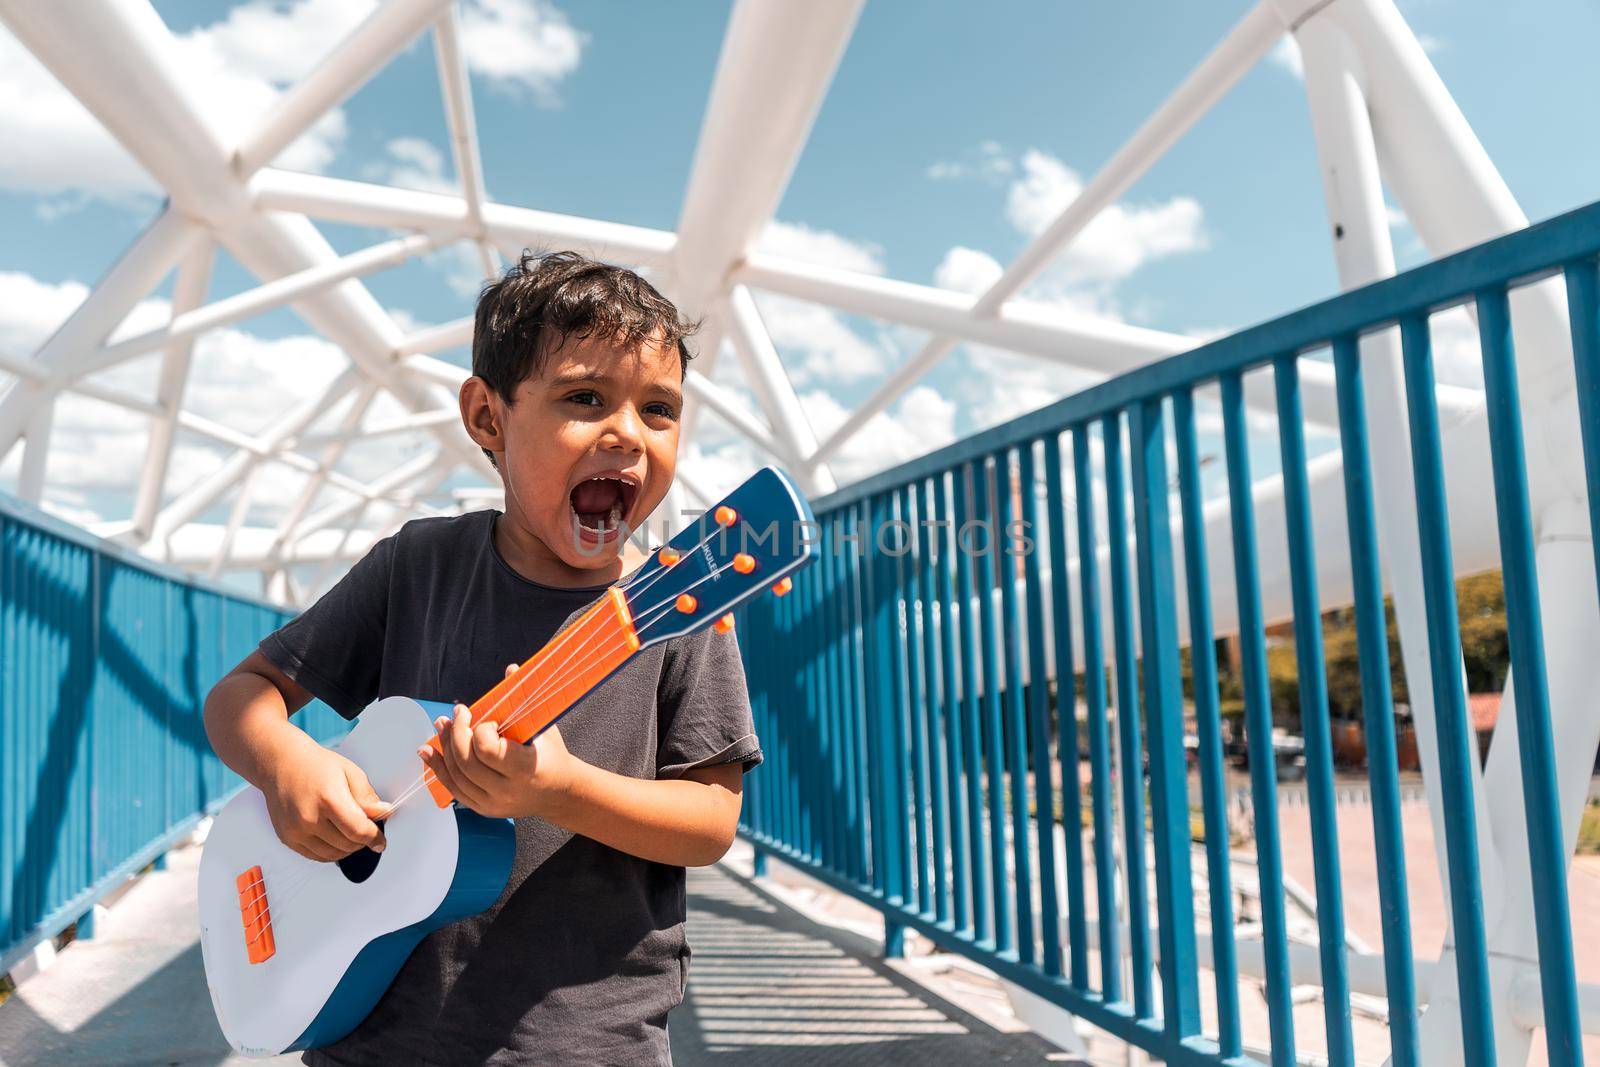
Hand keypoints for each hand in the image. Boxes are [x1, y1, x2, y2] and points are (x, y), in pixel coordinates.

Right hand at [262, 743, 387, 861]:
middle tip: (366, 831)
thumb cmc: (316, 765)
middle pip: (347, 844)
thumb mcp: (350, 773)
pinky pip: (316, 856)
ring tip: (350, 834)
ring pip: (332, 855)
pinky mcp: (287, 838)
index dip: (374, 839)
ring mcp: (296, 830)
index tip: (381, 842)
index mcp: (328, 798)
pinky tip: (335, 838)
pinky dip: (330, 852)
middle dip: (362, 841)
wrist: (282, 764)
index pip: (358, 830)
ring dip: (347, 849)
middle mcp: (309, 817)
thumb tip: (383, 814)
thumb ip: (367, 797)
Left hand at [418, 663, 580, 819]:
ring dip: (444, 747)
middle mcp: (507, 790)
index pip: (487, 750)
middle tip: (458, 714)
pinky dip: (438, 768)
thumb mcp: (544, 728)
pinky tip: (428, 751)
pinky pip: (453, 788)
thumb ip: (524, 701)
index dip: (481, 730)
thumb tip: (511, 670)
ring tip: (441, 725)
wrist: (560, 793)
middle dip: (456, 733)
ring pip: (456, 775)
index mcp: (525, 769)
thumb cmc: (552, 756)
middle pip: (466, 762)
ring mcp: (493, 803)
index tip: (487, 720)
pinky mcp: (483, 808)